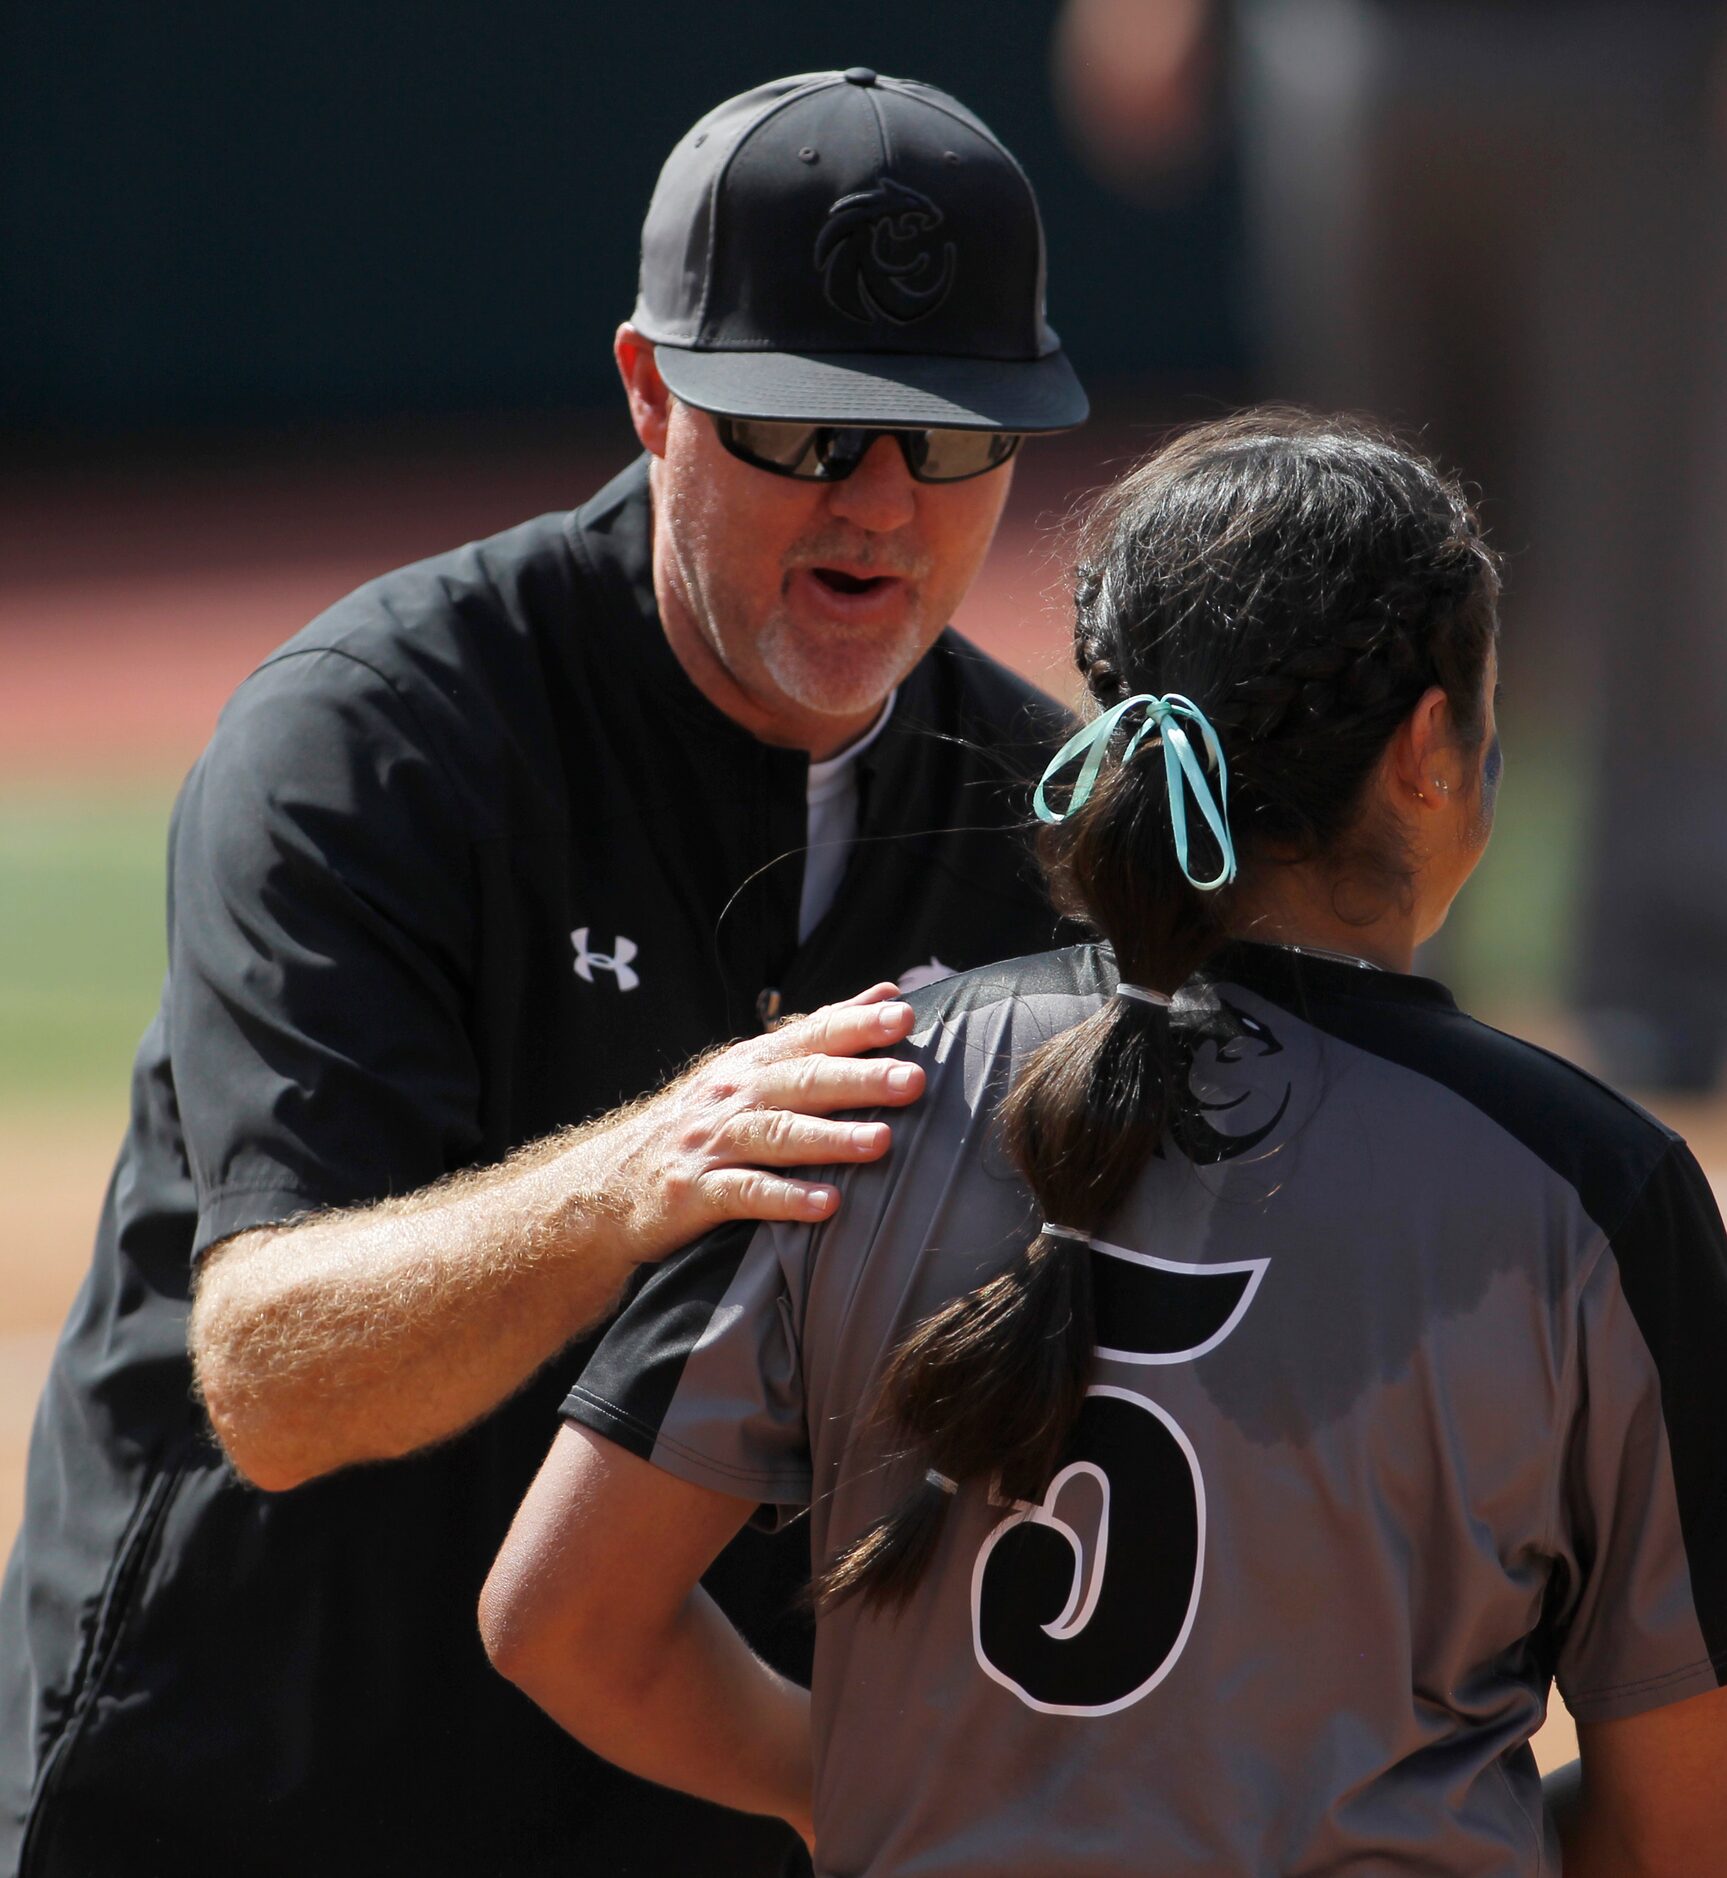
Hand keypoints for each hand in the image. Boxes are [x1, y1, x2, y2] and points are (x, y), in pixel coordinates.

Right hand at [604, 982, 924, 1259]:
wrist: (608, 1185)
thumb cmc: (701, 1124)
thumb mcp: (752, 1070)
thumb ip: (820, 1034)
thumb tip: (887, 995)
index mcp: (752, 1064)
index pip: (811, 1037)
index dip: (856, 1026)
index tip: (904, 1016)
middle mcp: (733, 1096)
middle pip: (802, 1082)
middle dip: (859, 1079)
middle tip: (911, 1080)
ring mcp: (712, 1143)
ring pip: (777, 1135)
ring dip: (831, 1138)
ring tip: (881, 1142)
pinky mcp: (695, 1193)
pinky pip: (746, 1194)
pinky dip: (787, 1198)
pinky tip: (827, 1205)